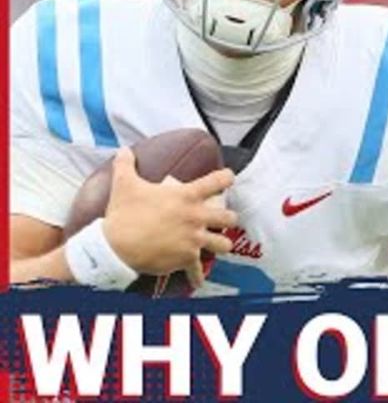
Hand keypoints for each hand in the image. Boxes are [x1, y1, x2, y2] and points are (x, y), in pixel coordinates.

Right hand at [102, 148, 237, 285]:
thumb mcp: (124, 184)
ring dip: (222, 244)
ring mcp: (194, 240)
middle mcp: (196, 217)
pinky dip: (198, 276)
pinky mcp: (186, 259)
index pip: (219, 181)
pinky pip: (198, 270)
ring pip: (224, 244)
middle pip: (229, 217)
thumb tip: (123, 150)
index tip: (229, 178)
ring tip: (217, 244)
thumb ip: (126, 165)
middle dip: (228, 217)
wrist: (114, 246)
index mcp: (187, 196)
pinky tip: (198, 280)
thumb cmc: (122, 213)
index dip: (227, 177)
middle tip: (221, 218)